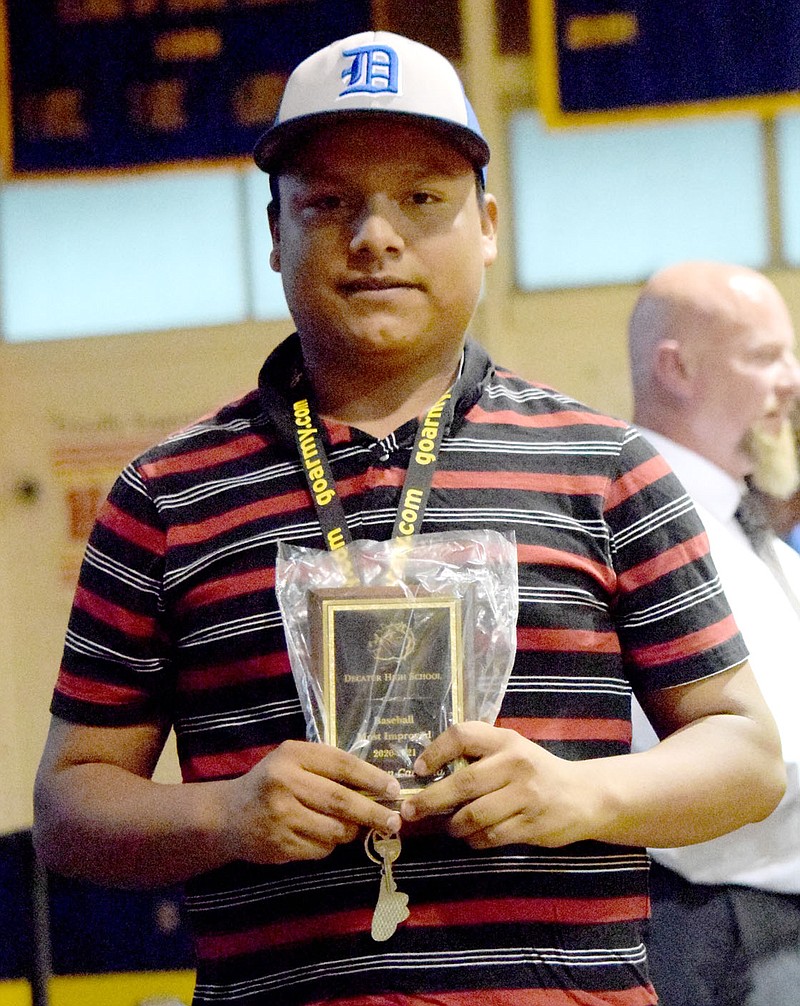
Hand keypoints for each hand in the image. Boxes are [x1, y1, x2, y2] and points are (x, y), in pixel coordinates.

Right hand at [223, 740, 401, 864]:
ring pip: (335, 829)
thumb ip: (328, 767)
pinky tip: (321, 836)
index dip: (372, 777)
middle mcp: (285, 783)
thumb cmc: (271, 783)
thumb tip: (378, 785)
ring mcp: (281, 816)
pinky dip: (330, 845)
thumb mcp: (294, 761)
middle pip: (341, 800)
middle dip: (373, 812)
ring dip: (351, 831)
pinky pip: (321, 849)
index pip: (341, 764)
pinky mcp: (280, 845)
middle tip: (395, 820)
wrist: (228, 816)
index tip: (394, 788)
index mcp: (292, 755)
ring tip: (352, 826)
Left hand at [399, 722, 597, 848]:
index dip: (435, 751)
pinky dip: (473, 840)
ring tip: (449, 826)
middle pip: (463, 783)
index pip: (463, 735)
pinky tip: (472, 837)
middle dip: (430, 799)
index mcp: (506, 740)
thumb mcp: (512, 750)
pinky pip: (490, 837)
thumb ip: (479, 755)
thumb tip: (428, 773)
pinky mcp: (531, 825)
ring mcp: (525, 796)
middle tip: (410, 810)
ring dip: (453, 825)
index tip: (419, 769)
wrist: (584, 796)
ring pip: (473, 815)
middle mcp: (515, 764)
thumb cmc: (536, 771)